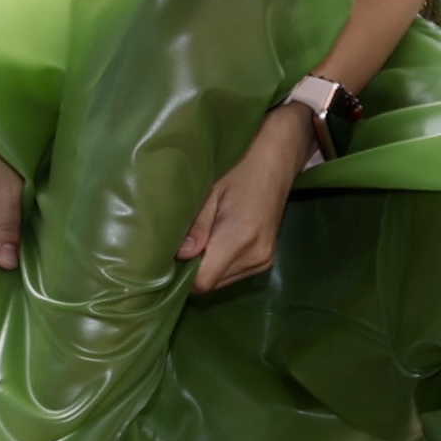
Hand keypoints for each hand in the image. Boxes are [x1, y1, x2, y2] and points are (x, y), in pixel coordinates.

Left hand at [183, 108, 319, 294]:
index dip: (180, 275)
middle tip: (175, 246)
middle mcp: (256, 256)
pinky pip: (234, 274)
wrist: (277, 156)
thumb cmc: (239, 165)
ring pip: (221, 282)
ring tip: (195, 240)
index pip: (203, 281)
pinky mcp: (267, 259)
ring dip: (205, 268)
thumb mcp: (210, 189)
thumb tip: (179, 256)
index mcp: (240, 238)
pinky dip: (219, 264)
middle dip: (190, 270)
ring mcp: (264, 260)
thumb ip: (196, 226)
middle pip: (211, 284)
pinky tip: (212, 241)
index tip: (163, 259)